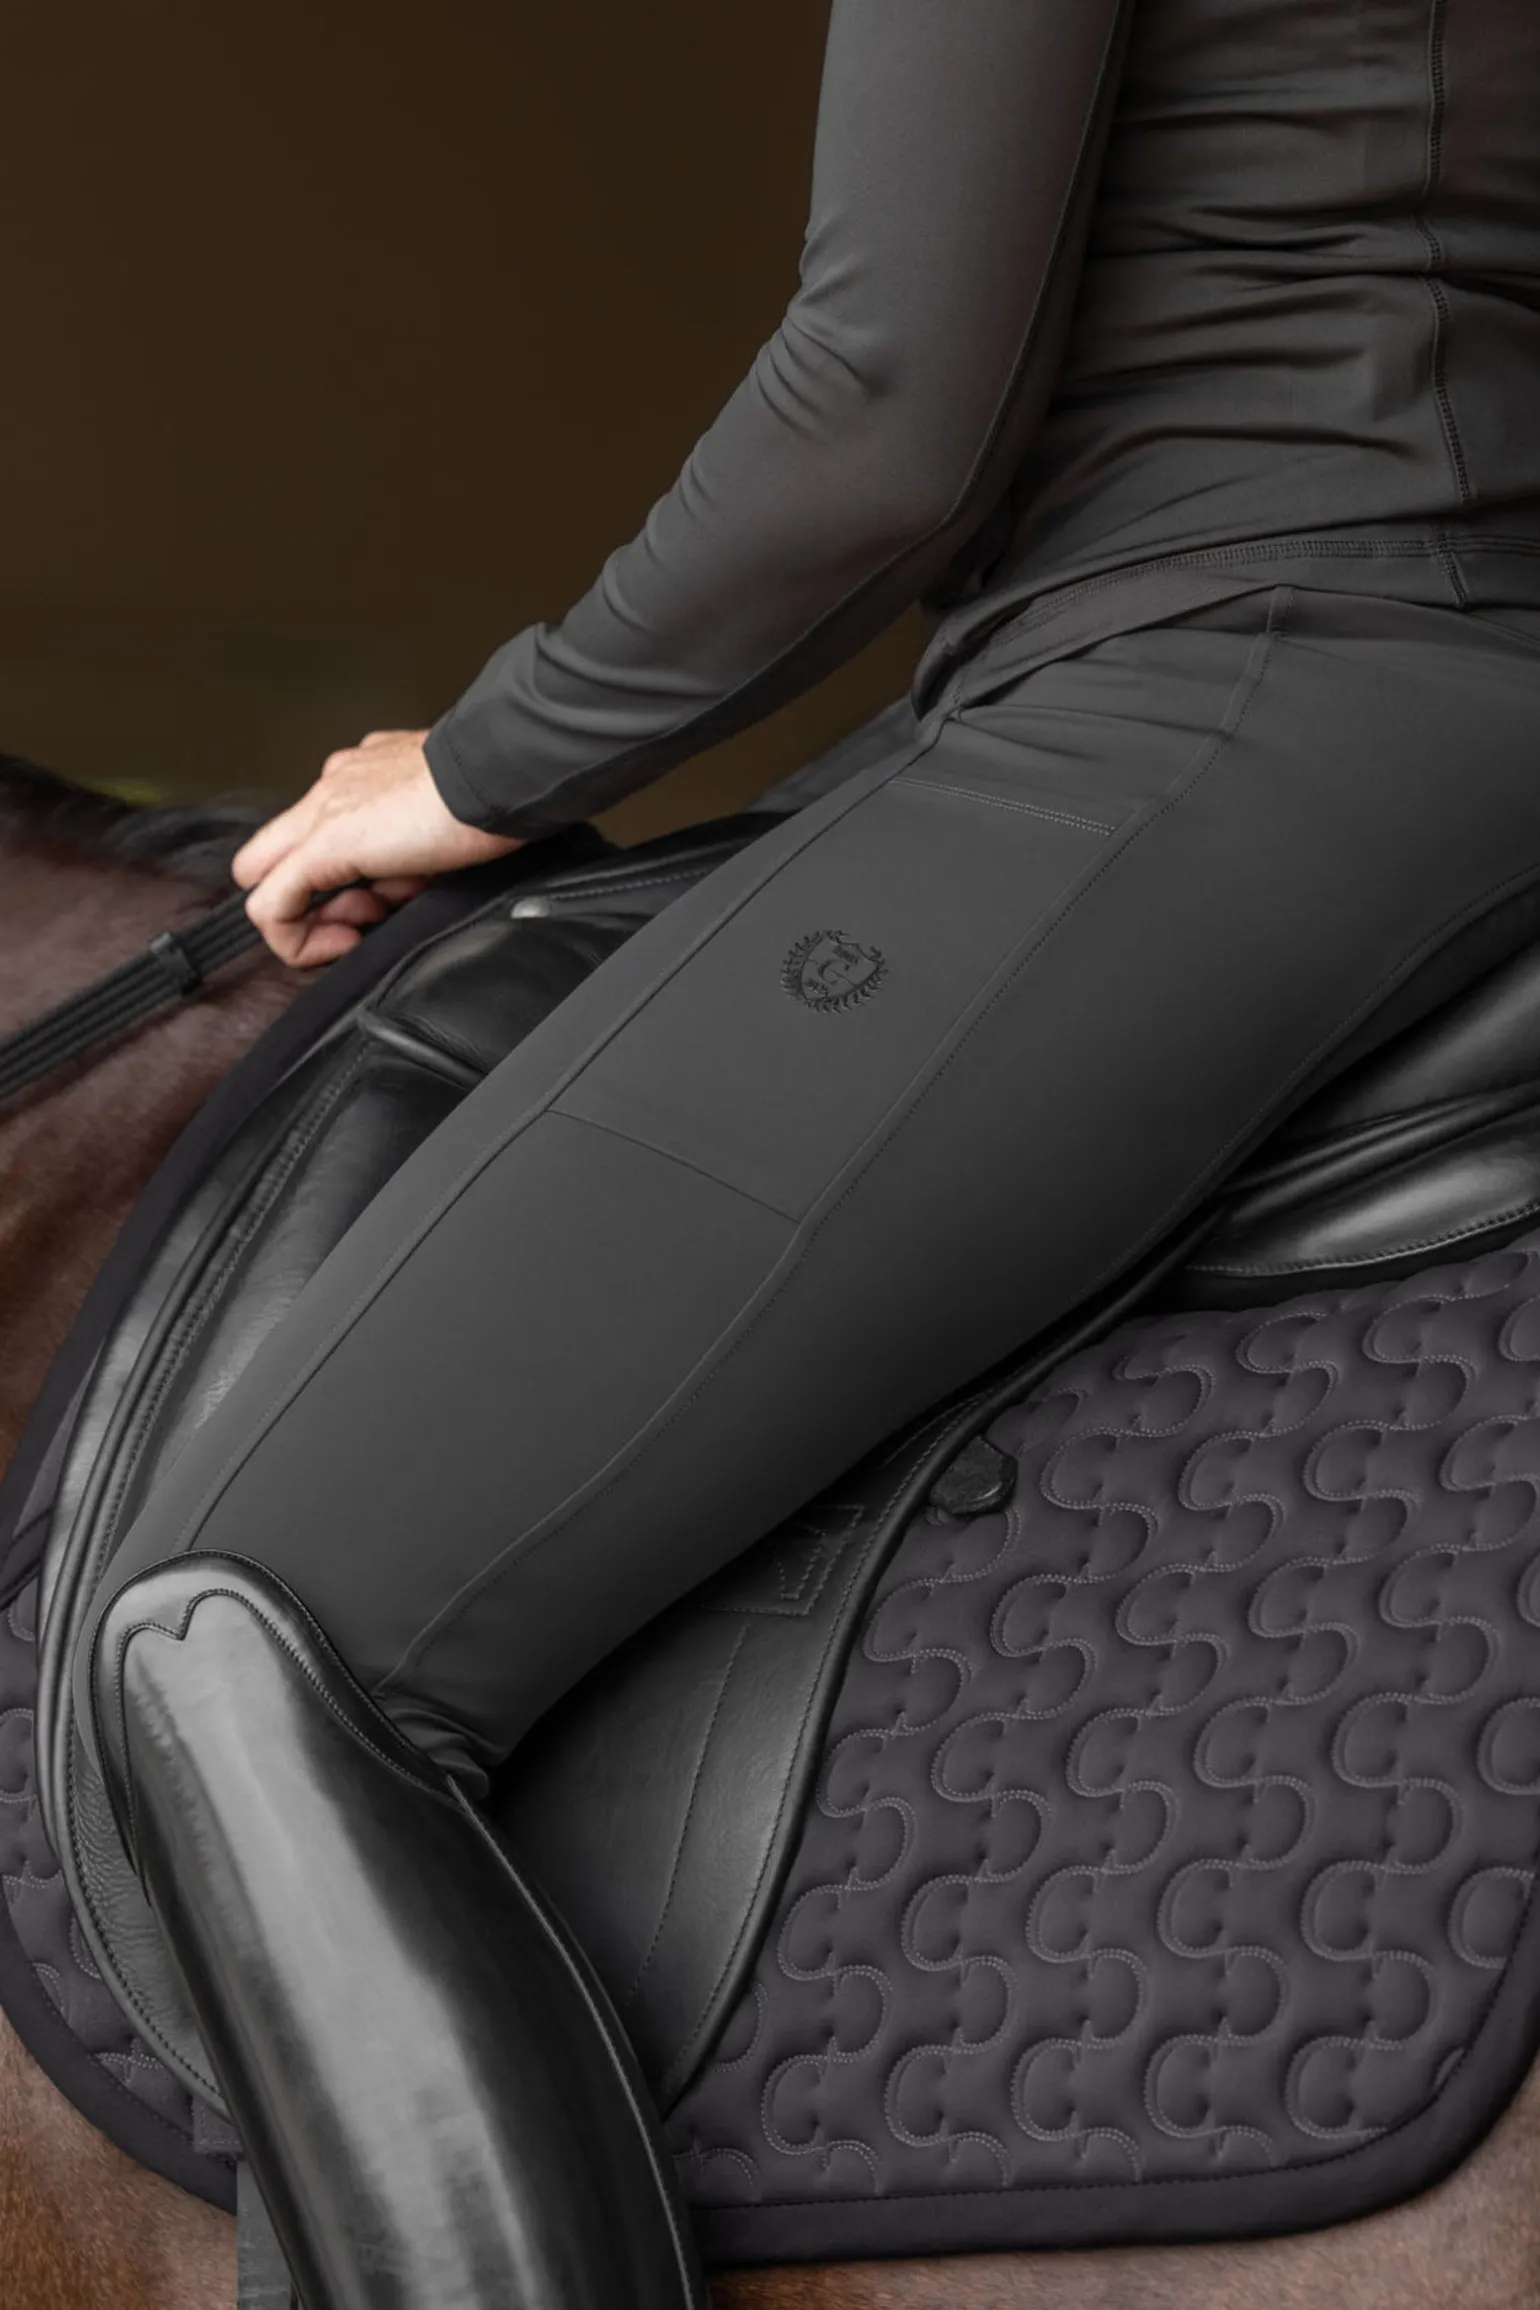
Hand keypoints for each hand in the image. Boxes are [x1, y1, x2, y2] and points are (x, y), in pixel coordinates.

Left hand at [231, 731, 522, 966]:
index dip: (336, 878)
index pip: (318, 831)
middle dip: (308, 901)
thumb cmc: (494, 790)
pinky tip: (343, 943)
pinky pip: (272, 903)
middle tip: (362, 920)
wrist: (501, 768)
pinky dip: (295, 938)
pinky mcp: (323, 842)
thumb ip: (417, 846)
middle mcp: (333, 786)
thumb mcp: (445, 825)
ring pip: (265, 877)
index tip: (379, 903)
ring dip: (316, 919)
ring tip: (374, 918)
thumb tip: (412, 885)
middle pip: (273, 854)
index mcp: (364, 777)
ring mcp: (322, 809)